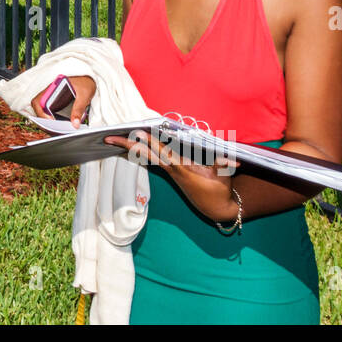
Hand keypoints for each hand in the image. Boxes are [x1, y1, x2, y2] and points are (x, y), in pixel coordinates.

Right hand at [29, 75, 95, 126]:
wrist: (88, 76)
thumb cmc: (85, 82)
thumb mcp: (84, 94)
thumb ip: (79, 109)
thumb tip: (75, 124)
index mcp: (52, 87)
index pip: (38, 102)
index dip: (41, 114)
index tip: (51, 123)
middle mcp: (48, 92)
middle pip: (39, 109)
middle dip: (44, 121)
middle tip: (55, 132)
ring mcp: (50, 97)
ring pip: (43, 112)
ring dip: (48, 122)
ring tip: (59, 132)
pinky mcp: (55, 102)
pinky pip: (50, 112)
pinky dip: (53, 120)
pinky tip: (61, 127)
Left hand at [104, 130, 239, 222]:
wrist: (217, 208)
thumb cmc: (220, 190)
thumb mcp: (223, 178)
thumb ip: (224, 165)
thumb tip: (232, 160)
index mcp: (182, 168)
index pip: (161, 151)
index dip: (148, 142)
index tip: (135, 133)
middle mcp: (172, 169)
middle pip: (146, 154)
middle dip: (127, 146)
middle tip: (108, 138)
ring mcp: (170, 171)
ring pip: (147, 156)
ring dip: (131, 147)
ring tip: (115, 139)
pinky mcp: (172, 172)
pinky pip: (153, 159)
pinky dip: (142, 151)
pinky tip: (133, 146)